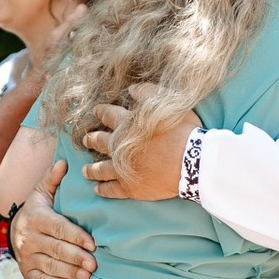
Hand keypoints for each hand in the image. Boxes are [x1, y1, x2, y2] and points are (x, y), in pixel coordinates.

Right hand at [10, 164, 96, 278]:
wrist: (15, 228)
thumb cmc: (38, 209)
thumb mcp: (42, 192)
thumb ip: (53, 179)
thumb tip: (63, 163)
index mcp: (36, 217)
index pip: (59, 228)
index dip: (76, 237)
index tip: (93, 244)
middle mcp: (28, 237)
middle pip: (55, 249)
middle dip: (75, 257)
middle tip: (94, 264)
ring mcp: (26, 256)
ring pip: (49, 265)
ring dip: (69, 272)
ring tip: (87, 276)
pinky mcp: (26, 270)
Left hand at [81, 85, 197, 201]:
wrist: (192, 162)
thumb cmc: (183, 132)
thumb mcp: (167, 105)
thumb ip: (148, 93)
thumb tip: (132, 89)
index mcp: (128, 125)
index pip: (109, 115)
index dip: (101, 112)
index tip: (96, 111)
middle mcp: (119, 147)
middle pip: (100, 142)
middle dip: (91, 140)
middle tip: (85, 140)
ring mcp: (122, 169)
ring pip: (101, 169)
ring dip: (91, 169)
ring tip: (85, 170)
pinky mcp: (130, 188)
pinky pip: (111, 189)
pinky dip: (103, 189)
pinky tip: (97, 188)